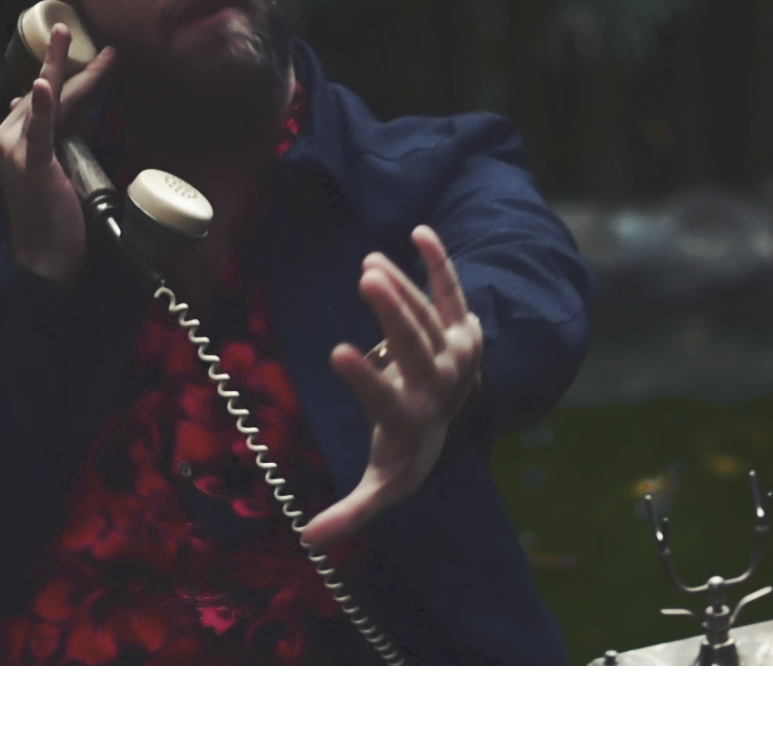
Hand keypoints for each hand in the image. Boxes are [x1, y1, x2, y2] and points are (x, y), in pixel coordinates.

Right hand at [0, 22, 113, 286]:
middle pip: (44, 91)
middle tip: (69, 28)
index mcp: (15, 137)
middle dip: (63, 60)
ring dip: (61, 69)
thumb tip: (79, 116)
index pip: (44, 96)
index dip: (65, 71)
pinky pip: (40, 131)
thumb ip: (64, 139)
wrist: (45, 258)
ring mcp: (16, 151)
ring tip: (67, 39)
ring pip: (46, 102)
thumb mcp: (59, 166)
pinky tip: (45, 84)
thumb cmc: (55, 215)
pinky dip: (44, 107)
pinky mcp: (32, 167)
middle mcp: (9, 138)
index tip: (89, 51)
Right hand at [302, 225, 483, 548]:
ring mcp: (455, 352)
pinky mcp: (461, 327)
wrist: (454, 421)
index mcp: (411, 419)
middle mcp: (439, 385)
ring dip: (401, 285)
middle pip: (418, 344)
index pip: (388, 399)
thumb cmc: (403, 452)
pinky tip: (421, 232)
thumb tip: (311, 541)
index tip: (336, 353)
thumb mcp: (382, 484)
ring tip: (370, 262)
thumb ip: (352, 510)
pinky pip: (450, 292)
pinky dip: (439, 263)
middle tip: (366, 277)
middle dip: (395, 312)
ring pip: (428, 314)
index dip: (364, 377)